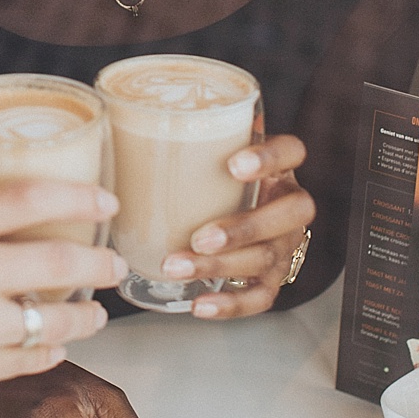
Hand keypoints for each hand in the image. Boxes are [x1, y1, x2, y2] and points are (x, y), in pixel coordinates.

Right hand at [0, 171, 124, 417]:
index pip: (26, 199)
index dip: (77, 198)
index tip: (104, 202)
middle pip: (59, 262)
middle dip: (100, 264)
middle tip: (111, 264)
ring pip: (54, 321)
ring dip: (85, 317)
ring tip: (92, 312)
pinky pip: (30, 360)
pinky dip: (49, 350)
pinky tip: (51, 343)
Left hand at [157, 133, 314, 318]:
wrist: (235, 215)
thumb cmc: (214, 181)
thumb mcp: (208, 156)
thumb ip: (187, 139)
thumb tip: (127, 113)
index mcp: (276, 168)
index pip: (291, 152)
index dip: (270, 158)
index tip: (234, 165)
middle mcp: (289, 206)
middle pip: (288, 215)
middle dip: (243, 228)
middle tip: (200, 237)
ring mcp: (285, 245)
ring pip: (268, 258)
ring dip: (221, 266)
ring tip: (177, 266)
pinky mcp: (273, 279)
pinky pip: (261, 297)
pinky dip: (231, 305)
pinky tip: (200, 304)